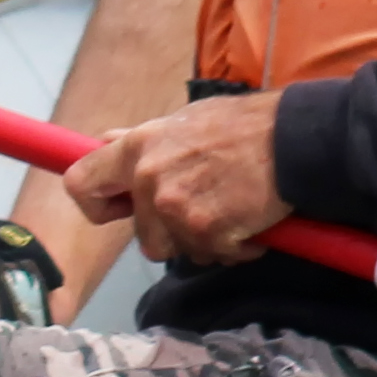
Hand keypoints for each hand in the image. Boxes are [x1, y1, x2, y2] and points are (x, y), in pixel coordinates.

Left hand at [62, 92, 288, 267]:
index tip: (121, 210)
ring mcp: (176, 207)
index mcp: (137, 148)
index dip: (98, 204)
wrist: (297, 138)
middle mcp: (148, 178)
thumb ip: (141, 140)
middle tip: (203, 211)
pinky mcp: (208, 229)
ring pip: (177, 251)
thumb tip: (103, 143)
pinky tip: (249, 222)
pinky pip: (213, 255)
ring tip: (229, 213)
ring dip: (203, 242)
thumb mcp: (183, 122)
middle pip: (142, 237)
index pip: (80, 185)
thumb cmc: (244, 126)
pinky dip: (234, 247)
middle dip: (171, 234)